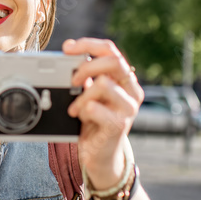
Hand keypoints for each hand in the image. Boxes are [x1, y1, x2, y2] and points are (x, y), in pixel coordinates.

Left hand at [63, 37, 143, 188]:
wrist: (100, 155)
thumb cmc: (94, 121)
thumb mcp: (91, 93)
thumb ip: (87, 75)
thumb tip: (70, 53)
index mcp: (125, 79)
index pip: (111, 50)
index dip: (88, 44)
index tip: (68, 47)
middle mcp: (132, 91)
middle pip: (114, 61)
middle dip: (86, 66)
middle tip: (72, 79)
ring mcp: (128, 109)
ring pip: (103, 84)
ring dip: (82, 95)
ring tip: (76, 108)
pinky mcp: (120, 125)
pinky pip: (95, 108)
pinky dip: (82, 110)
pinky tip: (80, 118)